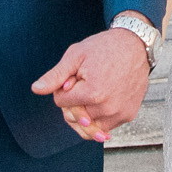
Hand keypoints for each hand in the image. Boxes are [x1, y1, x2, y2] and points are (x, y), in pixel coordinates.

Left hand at [31, 28, 151, 142]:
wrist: (135, 45)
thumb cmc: (104, 48)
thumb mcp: (76, 55)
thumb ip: (55, 75)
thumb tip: (36, 89)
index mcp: (92, 93)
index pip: (61, 102)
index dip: (64, 88)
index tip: (75, 76)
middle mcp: (108, 108)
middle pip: (74, 116)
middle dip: (74, 101)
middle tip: (85, 81)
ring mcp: (120, 113)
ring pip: (89, 124)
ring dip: (87, 111)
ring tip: (96, 89)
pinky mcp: (128, 115)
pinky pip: (105, 126)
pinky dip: (101, 115)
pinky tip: (105, 97)